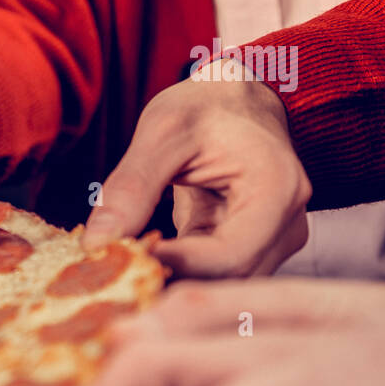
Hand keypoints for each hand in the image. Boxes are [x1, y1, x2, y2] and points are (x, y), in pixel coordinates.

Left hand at [82, 66, 310, 277]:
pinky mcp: (250, 249)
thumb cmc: (205, 106)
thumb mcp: (162, 132)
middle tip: (110, 281)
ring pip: (222, 286)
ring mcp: (273, 241)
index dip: (175, 266)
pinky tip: (138, 267)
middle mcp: (288, 225)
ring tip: (119, 276)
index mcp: (277, 190)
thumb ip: (131, 188)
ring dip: (171, 286)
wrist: (235, 99)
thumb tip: (96, 245)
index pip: (229, 256)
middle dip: (170, 285)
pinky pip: (214, 276)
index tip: (123, 261)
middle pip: (228, 281)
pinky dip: (175, 275)